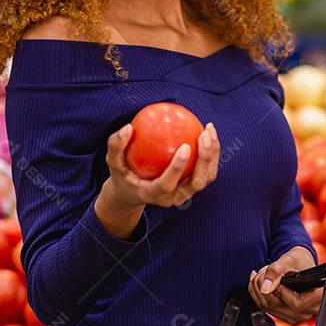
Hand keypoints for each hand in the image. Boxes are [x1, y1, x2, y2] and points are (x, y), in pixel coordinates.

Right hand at [103, 122, 219, 209]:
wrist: (133, 194)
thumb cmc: (123, 175)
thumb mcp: (113, 163)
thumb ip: (116, 146)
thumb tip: (128, 127)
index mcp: (153, 194)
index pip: (168, 183)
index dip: (178, 167)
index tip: (185, 145)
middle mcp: (173, 197)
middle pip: (196, 182)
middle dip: (204, 159)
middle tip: (203, 135)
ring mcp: (185, 194)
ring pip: (206, 177)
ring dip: (212, 154)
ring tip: (208, 130)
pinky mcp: (192, 186)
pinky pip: (206, 170)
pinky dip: (211, 153)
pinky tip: (207, 132)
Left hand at [248, 246, 321, 323]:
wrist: (299, 264)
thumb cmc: (299, 261)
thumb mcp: (289, 260)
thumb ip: (277, 271)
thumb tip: (265, 288)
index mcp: (319, 297)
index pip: (297, 303)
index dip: (281, 291)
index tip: (275, 277)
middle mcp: (309, 310)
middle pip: (279, 306)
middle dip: (265, 286)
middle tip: (264, 270)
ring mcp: (297, 316)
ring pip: (269, 307)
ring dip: (259, 289)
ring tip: (263, 273)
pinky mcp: (286, 316)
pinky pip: (266, 309)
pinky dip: (258, 294)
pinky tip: (261, 282)